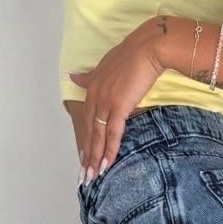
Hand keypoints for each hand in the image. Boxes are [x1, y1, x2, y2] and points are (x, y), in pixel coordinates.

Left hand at [69, 19, 166, 178]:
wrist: (149, 48)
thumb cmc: (133, 54)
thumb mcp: (105, 64)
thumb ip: (90, 76)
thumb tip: (73, 77)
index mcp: (92, 86)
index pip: (86, 119)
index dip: (84, 139)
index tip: (83, 155)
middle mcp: (95, 95)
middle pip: (88, 130)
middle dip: (87, 154)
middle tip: (85, 174)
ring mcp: (105, 101)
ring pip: (97, 135)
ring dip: (95, 157)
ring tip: (93, 175)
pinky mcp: (119, 106)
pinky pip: (112, 133)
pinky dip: (109, 149)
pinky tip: (107, 163)